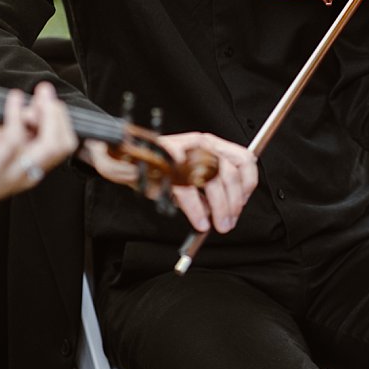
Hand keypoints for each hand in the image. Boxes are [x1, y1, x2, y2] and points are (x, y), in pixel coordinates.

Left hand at [0, 83, 77, 203]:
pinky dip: (17, 112)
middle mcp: (29, 173)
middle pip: (62, 145)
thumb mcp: (2, 148)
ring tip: (38, 99)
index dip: (62, 120)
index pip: (63, 146)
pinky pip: (15, 137)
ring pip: (50, 144)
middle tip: (46, 97)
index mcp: (33, 169)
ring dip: (48, 115)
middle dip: (59, 115)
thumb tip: (32, 108)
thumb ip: (20, 131)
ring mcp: (16, 172)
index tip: (50, 101)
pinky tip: (14, 99)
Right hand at [85, 128, 256, 235]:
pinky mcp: (168, 164)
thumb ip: (206, 186)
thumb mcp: (187, 173)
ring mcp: (184, 152)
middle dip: (234, 203)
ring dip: (219, 208)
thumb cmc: (153, 167)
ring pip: (213, 180)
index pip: (243, 158)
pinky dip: (197, 211)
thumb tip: (222, 208)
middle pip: (230, 173)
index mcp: (208, 142)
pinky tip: (199, 222)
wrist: (120, 158)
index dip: (248, 184)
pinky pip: (189, 190)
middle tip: (229, 222)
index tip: (242, 203)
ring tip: (216, 226)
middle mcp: (200, 144)